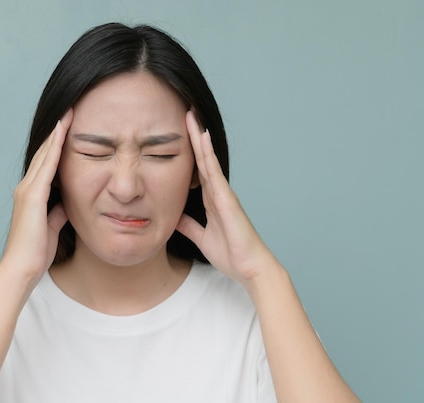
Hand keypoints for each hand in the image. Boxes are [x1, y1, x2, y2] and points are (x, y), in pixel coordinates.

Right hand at [0, 109, 72, 280]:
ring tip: (68, 113)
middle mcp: (26, 188)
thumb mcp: (52, 226)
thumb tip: (68, 202)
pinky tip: (63, 133)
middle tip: (69, 110)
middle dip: (56, 132)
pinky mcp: (33, 197)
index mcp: (31, 196)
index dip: (56, 145)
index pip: (45, 164)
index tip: (68, 127)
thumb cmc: (35, 253)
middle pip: (43, 153)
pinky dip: (55, 148)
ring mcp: (28, 191)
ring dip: (56, 134)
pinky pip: (47, 167)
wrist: (21, 269)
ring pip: (44, 155)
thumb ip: (58, 211)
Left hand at [176, 111, 280, 282]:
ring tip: (190, 115)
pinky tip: (202, 139)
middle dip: (193, 136)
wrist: (250, 268)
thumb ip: (188, 225)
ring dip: (199, 137)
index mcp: (211, 200)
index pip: (196, 169)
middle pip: (202, 158)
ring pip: (208, 160)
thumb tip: (173, 215)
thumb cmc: (231, 254)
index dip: (189, 150)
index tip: (178, 132)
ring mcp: (224, 194)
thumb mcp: (201, 237)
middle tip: (184, 112)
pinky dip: (208, 155)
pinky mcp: (227, 200)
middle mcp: (218, 192)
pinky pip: (214, 173)